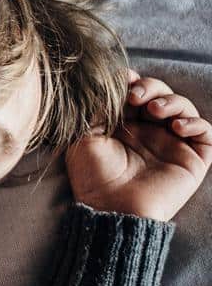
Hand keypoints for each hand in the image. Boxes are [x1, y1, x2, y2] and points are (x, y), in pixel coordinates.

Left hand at [65, 71, 210, 220]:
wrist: (110, 208)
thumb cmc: (92, 176)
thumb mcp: (86, 136)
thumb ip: (99, 109)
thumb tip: (112, 82)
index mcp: (125, 124)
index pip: (137, 92)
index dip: (133, 81)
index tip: (124, 78)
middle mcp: (150, 131)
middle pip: (161, 94)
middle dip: (151, 87)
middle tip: (136, 97)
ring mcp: (172, 144)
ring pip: (184, 109)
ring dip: (173, 101)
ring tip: (154, 110)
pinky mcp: (192, 160)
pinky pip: (206, 134)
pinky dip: (197, 124)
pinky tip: (178, 127)